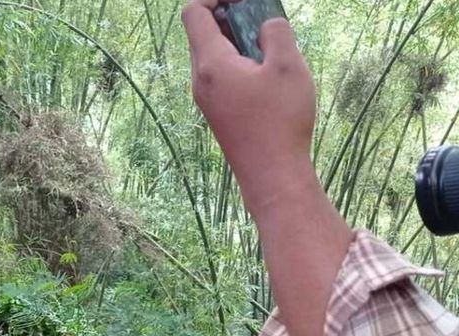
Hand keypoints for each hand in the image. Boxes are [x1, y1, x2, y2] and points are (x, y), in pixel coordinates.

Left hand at [182, 0, 316, 205]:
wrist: (271, 173)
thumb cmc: (280, 120)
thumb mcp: (288, 66)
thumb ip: (276, 33)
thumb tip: (266, 25)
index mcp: (211, 63)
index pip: (194, 13)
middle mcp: (199, 80)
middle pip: (202, 33)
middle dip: (230, 18)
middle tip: (262, 21)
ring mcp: (205, 98)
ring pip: (212, 56)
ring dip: (236, 43)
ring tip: (268, 49)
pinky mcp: (215, 112)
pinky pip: (218, 76)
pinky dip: (237, 64)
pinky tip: (265, 75)